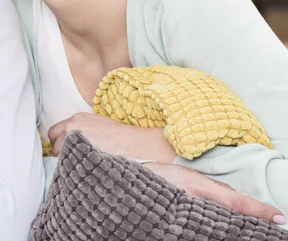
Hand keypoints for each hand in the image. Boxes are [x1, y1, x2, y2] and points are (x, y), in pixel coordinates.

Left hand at [48, 112, 175, 162]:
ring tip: (79, 170)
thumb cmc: (121, 137)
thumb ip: (81, 130)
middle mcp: (72, 126)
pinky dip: (72, 170)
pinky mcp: (82, 154)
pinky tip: (82, 174)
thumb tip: (69, 143)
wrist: (137, 144)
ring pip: (60, 157)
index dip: (59, 144)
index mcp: (76, 119)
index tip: (64, 153)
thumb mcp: (98, 125)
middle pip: (54, 144)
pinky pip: (68, 165)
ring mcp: (76, 140)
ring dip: (65, 163)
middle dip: (59, 154)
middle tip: (71, 163)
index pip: (54, 132)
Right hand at [144, 162, 285, 224]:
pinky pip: (209, 233)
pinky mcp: (185, 232)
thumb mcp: (187, 174)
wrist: (134, 191)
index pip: (237, 203)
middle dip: (252, 223)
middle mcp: (195, 207)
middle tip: (270, 224)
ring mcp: (191, 223)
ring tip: (253, 229)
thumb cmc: (159, 179)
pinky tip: (228, 231)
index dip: (259, 210)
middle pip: (233, 220)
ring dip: (238, 229)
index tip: (279, 216)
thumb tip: (238, 197)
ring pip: (224, 229)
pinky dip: (222, 232)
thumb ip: (214, 187)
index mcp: (197, 189)